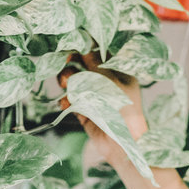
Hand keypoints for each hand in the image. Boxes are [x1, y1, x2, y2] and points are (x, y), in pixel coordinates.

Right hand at [58, 52, 147, 172]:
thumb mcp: (109, 80)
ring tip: (66, 84)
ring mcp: (94, 96)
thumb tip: (84, 44)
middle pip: (82, 65)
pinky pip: (70, 100)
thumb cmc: (123, 109)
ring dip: (67, 80)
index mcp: (118, 71)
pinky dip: (67, 100)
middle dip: (71, 64)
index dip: (83, 47)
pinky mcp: (84, 111)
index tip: (71, 44)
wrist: (123, 144)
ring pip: (73, 81)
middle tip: (66, 62)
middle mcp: (105, 82)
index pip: (97, 53)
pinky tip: (67, 102)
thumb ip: (94, 62)